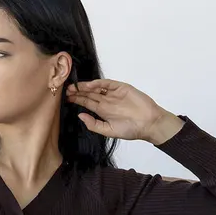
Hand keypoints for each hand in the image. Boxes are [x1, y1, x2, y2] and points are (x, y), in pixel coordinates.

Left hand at [65, 79, 183, 143]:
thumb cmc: (131, 130)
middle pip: (89, 94)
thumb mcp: (109, 131)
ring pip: (97, 88)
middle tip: (66, 90)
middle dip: (78, 92)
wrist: (148, 123)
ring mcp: (114, 94)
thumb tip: (80, 116)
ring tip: (75, 87)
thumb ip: (94, 124)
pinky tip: (90, 85)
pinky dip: (99, 83)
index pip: (87, 103)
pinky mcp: (121, 88)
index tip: (66, 98)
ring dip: (86, 87)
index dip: (77, 100)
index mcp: (103, 112)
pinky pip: (108, 84)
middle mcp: (107, 101)